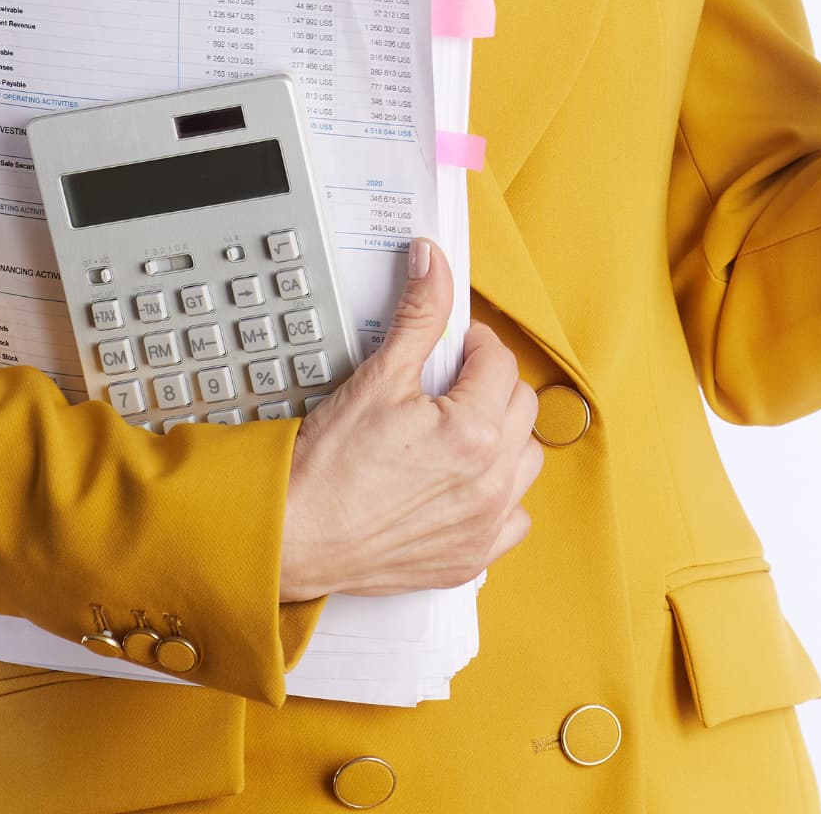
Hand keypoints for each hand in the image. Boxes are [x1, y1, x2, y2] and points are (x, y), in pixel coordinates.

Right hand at [278, 237, 543, 600]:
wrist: (293, 535)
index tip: (452, 347)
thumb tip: (433, 262)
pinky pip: (514, 518)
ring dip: (503, 436)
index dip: (473, 344)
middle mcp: (490, 481)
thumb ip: (419, 314)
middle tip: (450, 384)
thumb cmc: (327, 466)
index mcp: (473, 431)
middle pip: (520, 404)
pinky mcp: (471, 558)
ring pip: (526, 459)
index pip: (499, 360)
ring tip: (460, 428)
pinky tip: (465, 481)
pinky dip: (499, 496)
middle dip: (489, 384)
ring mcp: (483, 524)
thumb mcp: (378, 375)